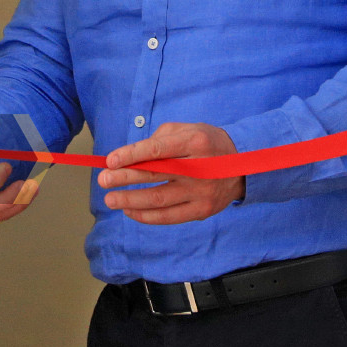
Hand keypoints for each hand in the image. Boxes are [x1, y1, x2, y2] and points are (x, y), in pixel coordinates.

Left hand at [97, 122, 243, 223]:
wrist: (243, 165)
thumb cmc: (207, 144)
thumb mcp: (188, 129)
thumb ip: (160, 138)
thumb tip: (130, 155)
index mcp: (195, 142)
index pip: (158, 150)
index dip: (131, 155)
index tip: (110, 161)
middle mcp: (200, 168)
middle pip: (155, 175)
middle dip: (125, 178)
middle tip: (102, 180)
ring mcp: (202, 192)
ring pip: (159, 200)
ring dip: (130, 200)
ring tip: (110, 199)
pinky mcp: (203, 210)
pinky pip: (169, 217)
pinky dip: (146, 216)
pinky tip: (129, 210)